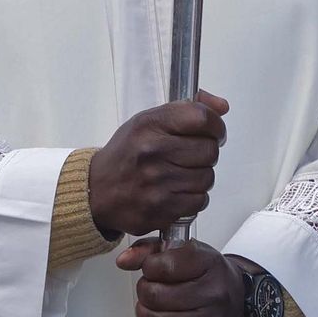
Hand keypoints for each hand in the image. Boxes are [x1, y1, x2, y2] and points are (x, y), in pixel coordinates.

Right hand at [88, 91, 227, 236]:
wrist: (96, 190)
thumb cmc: (126, 154)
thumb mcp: (148, 121)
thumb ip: (187, 108)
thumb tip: (221, 106)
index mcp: (149, 125)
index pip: (201, 118)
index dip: (215, 125)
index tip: (213, 131)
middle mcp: (152, 152)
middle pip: (209, 150)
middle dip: (207, 152)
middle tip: (193, 155)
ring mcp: (156, 183)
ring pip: (207, 178)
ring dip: (200, 176)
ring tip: (181, 174)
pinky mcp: (159, 210)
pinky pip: (198, 202)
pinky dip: (193, 198)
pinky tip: (177, 191)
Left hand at [117, 238, 243, 316]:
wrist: (240, 305)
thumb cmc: (209, 277)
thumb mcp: (186, 252)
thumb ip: (151, 250)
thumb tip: (123, 261)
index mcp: (209, 263)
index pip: (162, 265)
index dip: (148, 267)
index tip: (153, 269)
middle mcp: (214, 293)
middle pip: (155, 295)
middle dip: (144, 291)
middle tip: (150, 289)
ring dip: (145, 313)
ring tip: (151, 306)